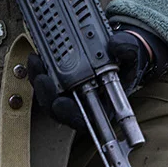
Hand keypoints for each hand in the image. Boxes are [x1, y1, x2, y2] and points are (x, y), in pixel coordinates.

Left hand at [27, 23, 167, 130]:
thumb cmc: (125, 60)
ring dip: (39, 81)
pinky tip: (35, 56)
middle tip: (42, 78)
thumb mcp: (132, 54)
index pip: (83, 120)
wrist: (118, 51)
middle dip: (47, 95)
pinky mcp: (59, 81)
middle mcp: (83, 102)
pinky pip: (44, 81)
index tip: (60, 103)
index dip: (69, 115)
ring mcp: (69, 92)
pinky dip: (38, 70)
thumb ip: (127, 50)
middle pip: (58, 109)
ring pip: (48, 95)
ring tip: (36, 62)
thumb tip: (116, 46)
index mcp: (103, 105)